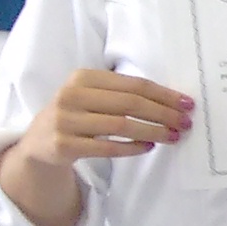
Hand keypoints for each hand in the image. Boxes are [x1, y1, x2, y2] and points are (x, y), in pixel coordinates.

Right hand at [17, 69, 193, 166]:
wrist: (38, 142)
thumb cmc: (77, 115)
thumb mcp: (92, 96)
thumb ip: (122, 94)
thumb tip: (173, 102)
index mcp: (83, 78)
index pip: (133, 84)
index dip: (164, 94)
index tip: (188, 104)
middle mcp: (72, 95)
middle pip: (130, 104)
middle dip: (163, 113)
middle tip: (186, 123)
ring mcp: (66, 120)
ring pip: (121, 126)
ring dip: (153, 132)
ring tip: (173, 136)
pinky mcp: (64, 145)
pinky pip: (106, 147)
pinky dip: (132, 148)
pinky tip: (149, 147)